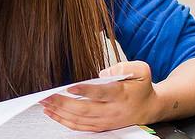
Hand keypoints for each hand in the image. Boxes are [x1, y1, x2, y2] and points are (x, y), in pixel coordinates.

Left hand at [39, 61, 161, 131]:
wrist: (150, 107)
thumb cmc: (142, 87)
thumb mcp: (141, 70)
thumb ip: (124, 66)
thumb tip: (103, 73)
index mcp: (121, 95)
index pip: (102, 94)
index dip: (86, 91)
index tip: (70, 87)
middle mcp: (112, 110)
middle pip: (85, 109)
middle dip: (63, 103)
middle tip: (47, 96)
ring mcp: (106, 120)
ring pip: (80, 120)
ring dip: (60, 112)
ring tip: (44, 103)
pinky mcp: (101, 126)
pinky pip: (80, 127)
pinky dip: (64, 121)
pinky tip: (52, 113)